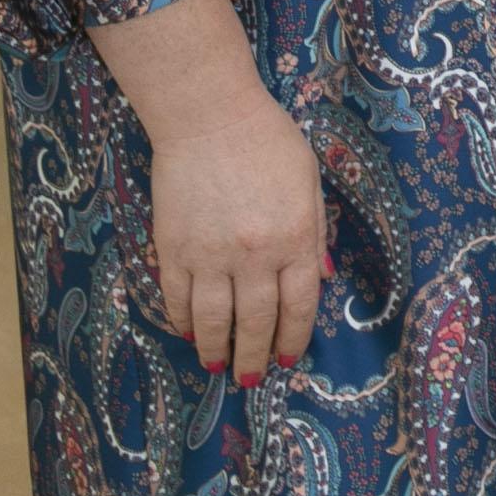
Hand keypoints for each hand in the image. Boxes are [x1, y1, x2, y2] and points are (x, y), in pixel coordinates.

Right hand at [143, 87, 327, 386]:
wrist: (210, 117)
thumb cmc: (269, 143)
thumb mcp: (310, 184)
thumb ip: (316, 233)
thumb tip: (321, 278)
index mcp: (295, 238)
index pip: (298, 305)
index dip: (294, 338)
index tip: (288, 359)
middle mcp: (255, 254)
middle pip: (257, 320)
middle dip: (255, 355)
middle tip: (251, 378)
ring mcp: (211, 254)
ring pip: (214, 319)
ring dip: (216, 348)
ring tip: (217, 366)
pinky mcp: (174, 248)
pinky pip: (178, 297)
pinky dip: (182, 320)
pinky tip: (188, 332)